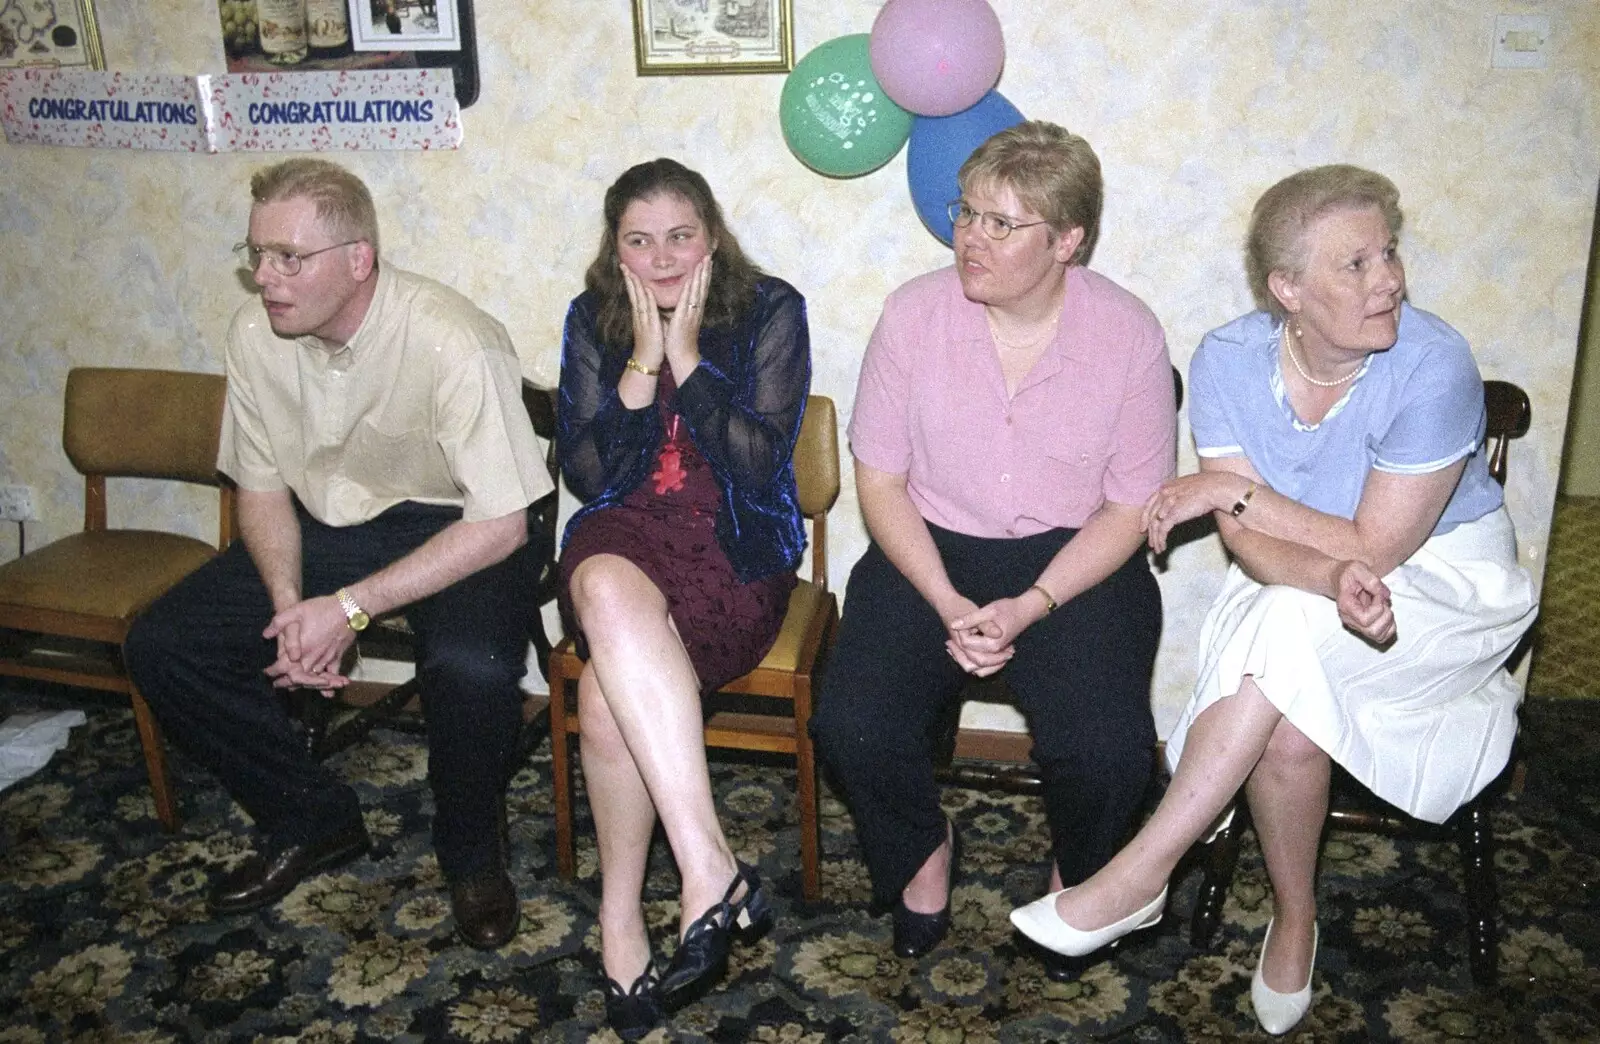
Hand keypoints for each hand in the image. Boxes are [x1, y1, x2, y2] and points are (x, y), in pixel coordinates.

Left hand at [263, 595, 354, 691]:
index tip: (267, 672)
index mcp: (302, 648)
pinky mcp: (338, 657)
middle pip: (297, 678)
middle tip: (277, 685)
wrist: (350, 608)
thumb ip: (279, 622)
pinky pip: (332, 675)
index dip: (273, 671)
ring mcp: (327, 659)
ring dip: (303, 685)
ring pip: (313, 679)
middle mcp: (314, 658)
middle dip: (285, 683)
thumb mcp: (297, 610)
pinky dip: (328, 685)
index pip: (283, 667)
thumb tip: (266, 634)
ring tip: (293, 688)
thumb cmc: (323, 608)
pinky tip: (327, 692)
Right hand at [619, 263, 665, 370]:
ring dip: (635, 285)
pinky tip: (647, 291)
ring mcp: (643, 320)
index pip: (634, 294)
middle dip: (628, 278)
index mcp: (640, 315)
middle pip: (633, 293)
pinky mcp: (650, 327)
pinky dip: (648, 300)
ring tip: (630, 272)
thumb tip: (651, 305)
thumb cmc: (650, 345)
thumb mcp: (649, 326)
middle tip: (623, 264)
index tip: (627, 268)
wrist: (646, 361)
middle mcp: (639, 315)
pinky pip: (649, 311)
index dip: (631, 281)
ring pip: (638, 299)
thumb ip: (649, 315)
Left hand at [663, 254, 711, 371]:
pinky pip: (688, 300)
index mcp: (694, 309)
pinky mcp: (685, 317)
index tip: (705, 262)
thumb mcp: (678, 320)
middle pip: (702, 285)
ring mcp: (692, 312)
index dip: (703, 275)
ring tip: (704, 261)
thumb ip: (677, 309)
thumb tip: (673, 300)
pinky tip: (693, 279)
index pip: (700, 288)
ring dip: (701, 275)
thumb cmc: (678, 339)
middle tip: (708, 255)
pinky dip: (691, 288)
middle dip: (705, 270)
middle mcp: (696, 309)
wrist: (682, 355)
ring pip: (698, 289)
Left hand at [946, 595, 1039, 675]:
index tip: (954, 626)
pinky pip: (983, 666)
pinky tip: (962, 650)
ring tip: (952, 647)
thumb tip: (953, 625)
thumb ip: (971, 619)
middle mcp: (996, 652)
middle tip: (948, 641)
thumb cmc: (1008, 608)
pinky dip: (971, 661)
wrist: (1025, 611)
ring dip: (963, 660)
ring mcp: (998, 654)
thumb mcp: (988, 610)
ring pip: (976, 668)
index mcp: (993, 643)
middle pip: (971, 662)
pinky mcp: (998, 653)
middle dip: (958, 652)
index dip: (959, 635)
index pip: (968, 645)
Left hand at [1143, 472, 1247, 553]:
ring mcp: (1167, 504)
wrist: (1217, 488)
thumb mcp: (1189, 488)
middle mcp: (1163, 494)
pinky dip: (1161, 540)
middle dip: (1149, 531)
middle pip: (1150, 516)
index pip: (1150, 504)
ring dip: (1156, 539)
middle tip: (1151, 543)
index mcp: (1166, 487)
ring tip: (1158, 549)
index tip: (1145, 527)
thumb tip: (1179, 504)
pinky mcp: (1173, 514)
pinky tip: (1163, 547)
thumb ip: (1179, 495)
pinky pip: (1162, 531)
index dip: (1145, 517)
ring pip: (1155, 525)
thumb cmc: (1209, 487)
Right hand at [1332, 560, 1394, 644]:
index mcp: (1346, 606)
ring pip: (1378, 636)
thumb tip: (1384, 595)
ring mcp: (1357, 625)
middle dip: (1385, 615)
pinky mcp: (1365, 627)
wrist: (1341, 579)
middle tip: (1382, 601)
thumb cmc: (1348, 575)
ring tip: (1384, 607)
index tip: (1378, 594)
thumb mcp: (1358, 568)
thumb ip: (1371, 580)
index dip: (1378, 607)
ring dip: (1388, 621)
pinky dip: (1390, 627)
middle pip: (1373, 631)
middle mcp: (1350, 620)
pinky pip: (1382, 636)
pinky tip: (1386, 613)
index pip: (1365, 619)